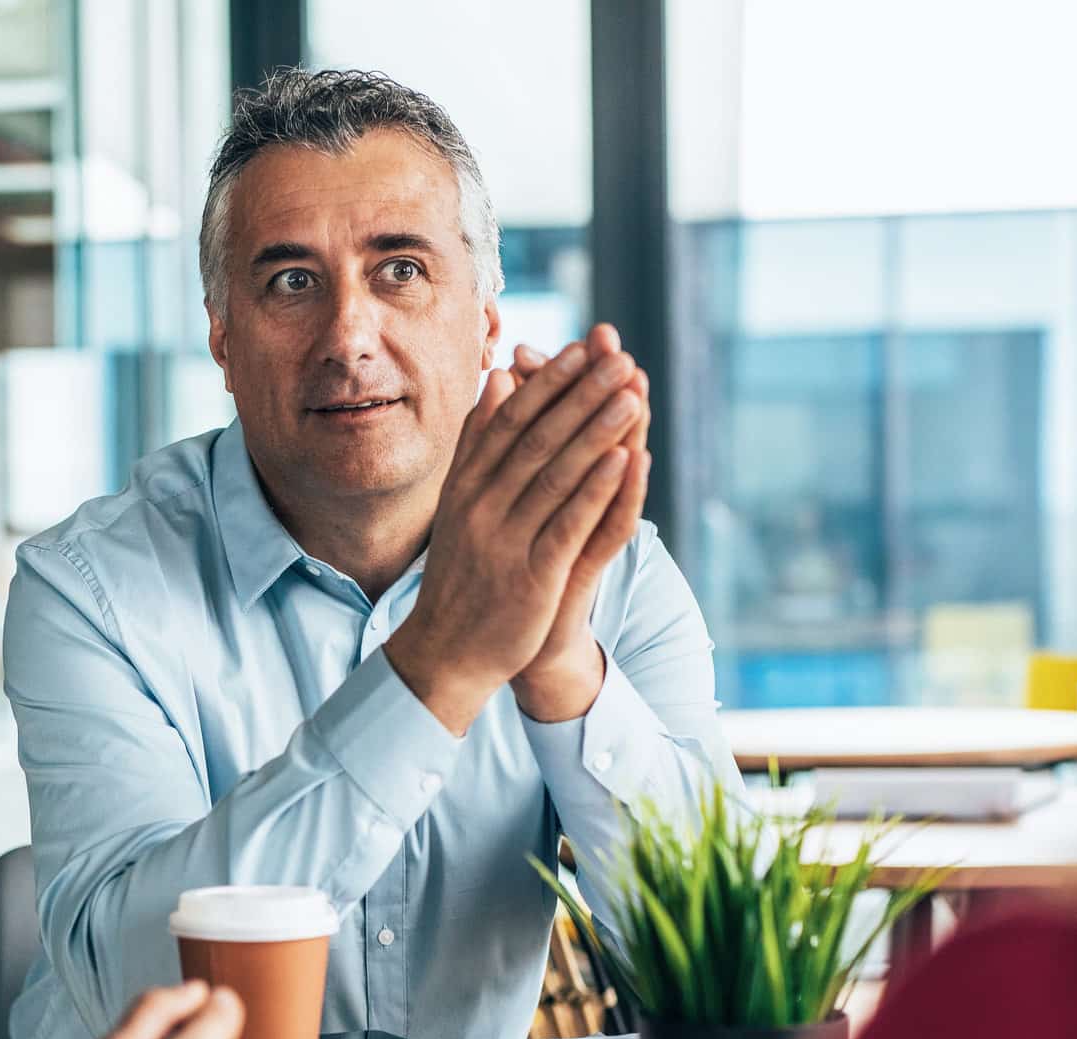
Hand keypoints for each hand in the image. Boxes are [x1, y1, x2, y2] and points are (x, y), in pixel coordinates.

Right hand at [384, 323, 647, 733]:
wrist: (444, 653)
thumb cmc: (462, 575)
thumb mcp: (461, 501)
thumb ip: (478, 443)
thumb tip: (497, 379)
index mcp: (466, 486)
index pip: (511, 421)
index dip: (548, 382)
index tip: (582, 347)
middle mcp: (481, 507)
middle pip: (536, 439)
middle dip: (580, 395)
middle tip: (618, 356)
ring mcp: (505, 542)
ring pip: (555, 476)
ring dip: (596, 431)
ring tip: (632, 394)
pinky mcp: (530, 578)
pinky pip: (567, 526)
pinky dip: (596, 491)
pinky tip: (624, 460)